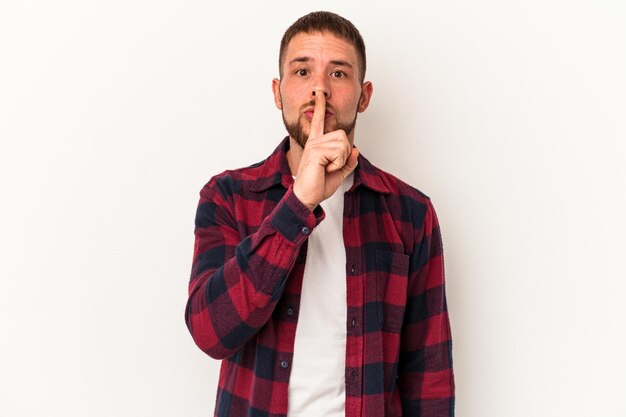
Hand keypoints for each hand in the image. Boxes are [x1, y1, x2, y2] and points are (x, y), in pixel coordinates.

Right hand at [293, 89, 358, 210]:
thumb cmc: (318, 185)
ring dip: (340, 161)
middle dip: (344, 154)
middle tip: (330, 166)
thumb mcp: (339, 173)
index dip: (320, 106)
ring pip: (343, 144)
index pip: (319, 121)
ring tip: (327, 168)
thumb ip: (348, 161)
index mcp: (317, 143)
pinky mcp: (315, 151)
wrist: (307, 197)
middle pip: (343, 136)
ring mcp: (314, 145)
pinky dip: (337, 164)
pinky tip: (325, 169)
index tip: (319, 94)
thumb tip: (355, 150)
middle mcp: (315, 141)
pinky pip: (339, 152)